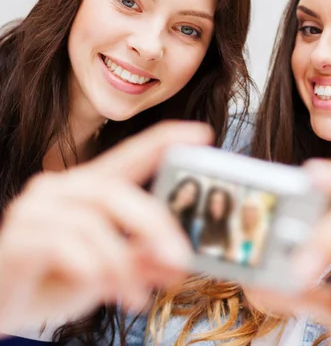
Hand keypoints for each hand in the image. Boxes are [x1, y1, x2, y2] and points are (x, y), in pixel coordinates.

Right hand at [0, 121, 211, 332]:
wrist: (3, 307)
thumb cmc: (56, 279)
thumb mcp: (111, 271)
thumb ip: (143, 260)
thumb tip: (178, 262)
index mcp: (88, 188)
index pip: (130, 155)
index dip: (164, 140)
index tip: (202, 132)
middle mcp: (60, 188)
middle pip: (116, 191)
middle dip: (154, 225)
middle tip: (180, 259)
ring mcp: (35, 209)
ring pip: (93, 222)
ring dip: (123, 263)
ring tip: (138, 295)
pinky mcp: (17, 236)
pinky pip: (64, 244)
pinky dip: (93, 269)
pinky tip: (103, 290)